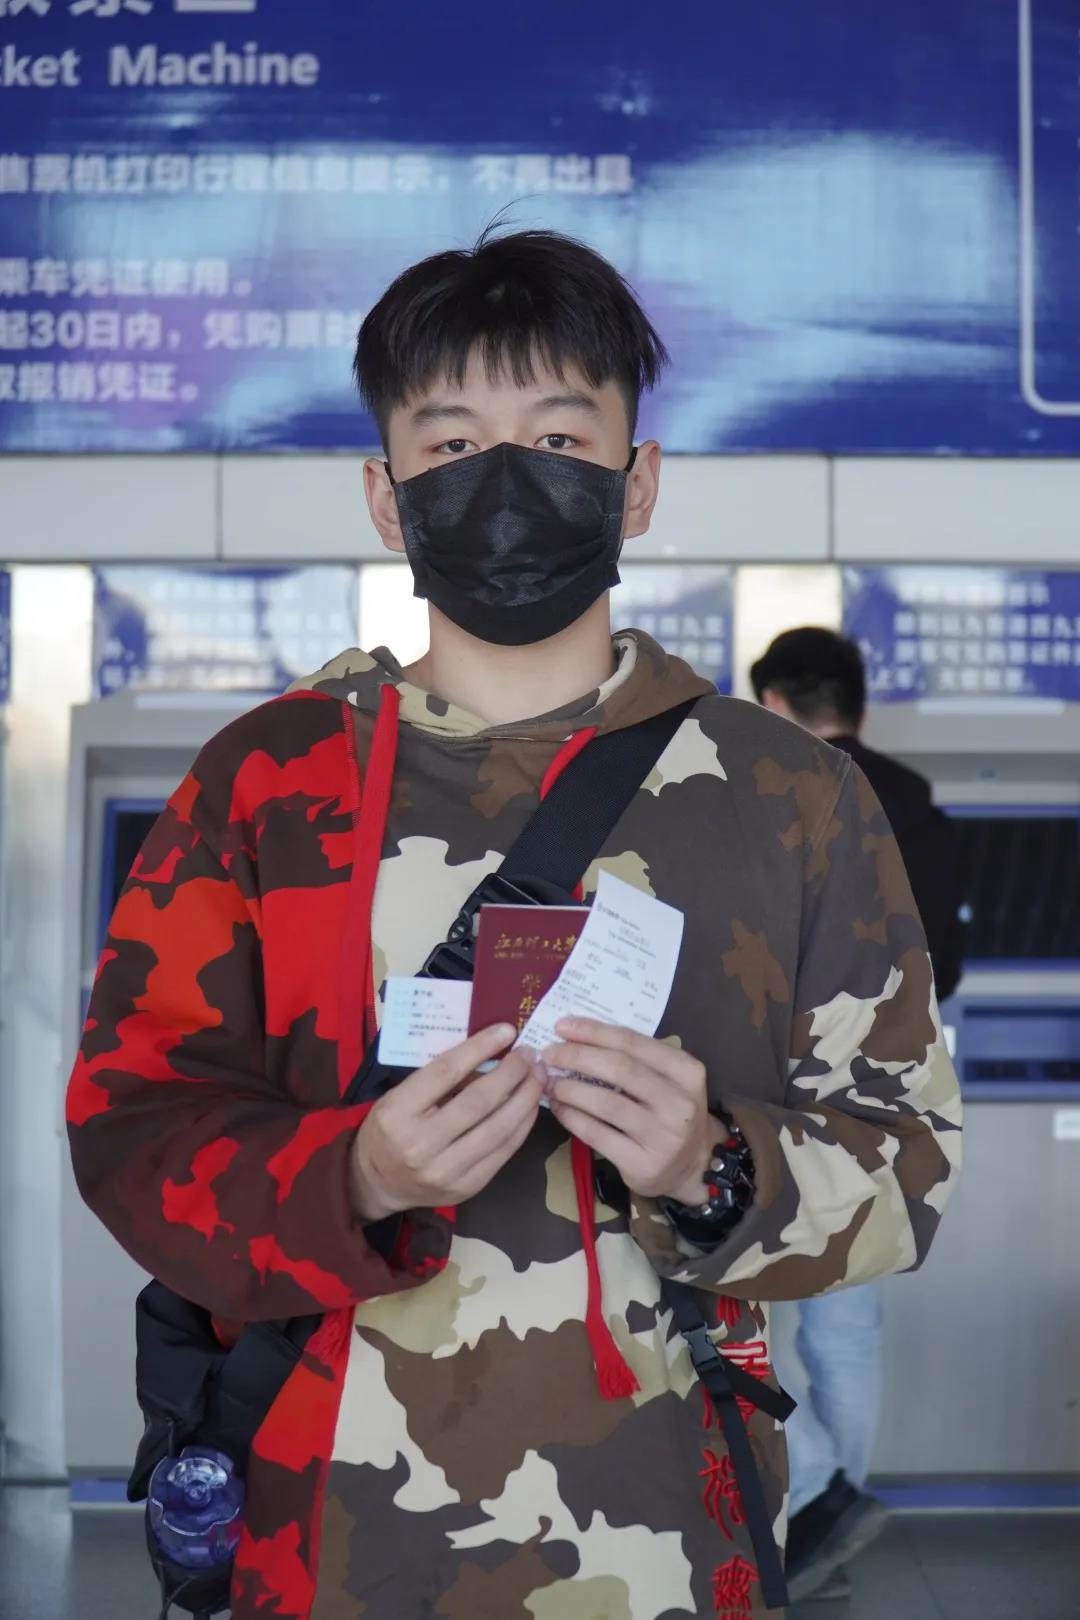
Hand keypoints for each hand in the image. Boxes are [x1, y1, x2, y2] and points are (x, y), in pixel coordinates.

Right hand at [349, 1024, 543, 1221]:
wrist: (380, 1183)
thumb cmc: (391, 1128)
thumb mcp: (400, 1096)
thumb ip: (439, 1078)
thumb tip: (489, 1053)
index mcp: (398, 1112)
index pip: (445, 1072)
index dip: (480, 1048)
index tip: (507, 1031)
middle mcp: (420, 1144)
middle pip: (478, 1101)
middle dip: (511, 1073)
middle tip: (530, 1055)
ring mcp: (445, 1170)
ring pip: (498, 1128)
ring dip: (525, 1099)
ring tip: (538, 1077)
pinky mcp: (467, 1187)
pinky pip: (503, 1151)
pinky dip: (522, 1125)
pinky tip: (530, 1106)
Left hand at [544, 1017, 713, 1204]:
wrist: (693, 1165)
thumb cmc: (671, 1111)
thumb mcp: (670, 1079)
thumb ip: (636, 1058)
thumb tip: (578, 1036)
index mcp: (687, 1072)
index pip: (634, 1043)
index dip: (594, 1032)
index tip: (563, 1026)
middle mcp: (680, 1103)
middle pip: (620, 1069)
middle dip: (578, 1057)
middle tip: (550, 1054)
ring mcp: (663, 1137)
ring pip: (606, 1103)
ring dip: (570, 1089)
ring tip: (549, 1082)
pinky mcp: (643, 1164)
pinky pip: (598, 1135)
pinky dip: (572, 1118)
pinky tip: (559, 1108)